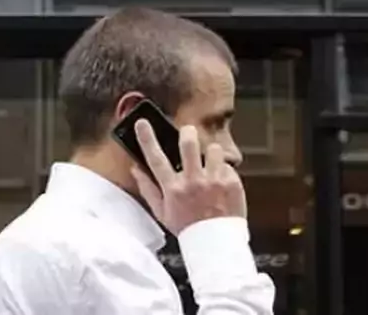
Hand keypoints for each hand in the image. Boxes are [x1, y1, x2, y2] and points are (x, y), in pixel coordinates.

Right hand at [129, 119, 246, 235]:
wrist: (216, 244)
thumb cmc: (188, 228)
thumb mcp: (162, 213)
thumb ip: (148, 189)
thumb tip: (135, 170)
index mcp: (173, 189)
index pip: (156, 158)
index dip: (147, 139)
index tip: (142, 123)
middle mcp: (193, 182)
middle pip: (188, 144)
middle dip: (187, 133)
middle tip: (188, 133)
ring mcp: (214, 181)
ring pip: (213, 149)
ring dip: (210, 155)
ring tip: (210, 166)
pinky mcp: (232, 183)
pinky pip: (227, 165)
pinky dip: (224, 170)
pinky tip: (221, 183)